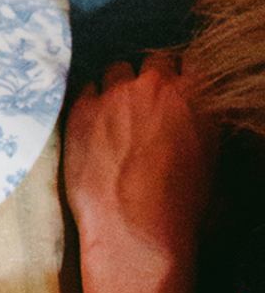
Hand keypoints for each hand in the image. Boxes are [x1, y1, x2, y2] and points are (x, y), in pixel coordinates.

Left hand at [63, 57, 219, 278]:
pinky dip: (91, 102)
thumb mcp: (211, 167)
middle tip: (148, 103)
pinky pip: (86, 89)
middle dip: (152, 79)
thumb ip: (202, 131)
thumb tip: (194, 130)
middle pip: (154, 62)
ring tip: (118, 114)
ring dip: (120, 87)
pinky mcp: (81, 109)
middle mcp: (155, 86)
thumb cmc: (182, 210)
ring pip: (117, 70)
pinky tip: (93, 125)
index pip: (191, 66)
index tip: (177, 92)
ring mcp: (115, 94)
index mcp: (196, 98)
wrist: (134, 231)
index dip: (183, 80)